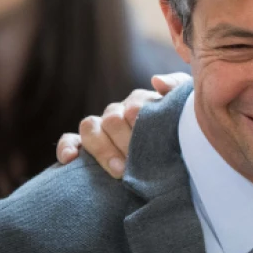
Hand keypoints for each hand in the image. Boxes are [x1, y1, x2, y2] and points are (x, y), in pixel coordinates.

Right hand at [55, 72, 192, 177]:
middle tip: (137, 164)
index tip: (149, 143)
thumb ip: (177, 89)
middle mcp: (118, 113)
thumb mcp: (185, 112)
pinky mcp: (84, 146)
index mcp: (140, 104)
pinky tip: (70, 159)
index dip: (140, 122)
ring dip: (102, 149)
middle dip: (124, 142)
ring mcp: (100, 129)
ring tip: (119, 171)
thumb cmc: (181, 134)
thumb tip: (155, 81)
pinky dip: (66, 148)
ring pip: (90, 126)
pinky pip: (69, 140)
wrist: (179, 164)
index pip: (134, 105)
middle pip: (113, 119)